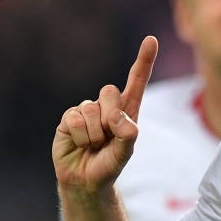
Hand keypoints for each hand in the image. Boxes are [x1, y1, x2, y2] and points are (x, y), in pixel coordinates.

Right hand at [53, 36, 157, 192]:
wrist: (85, 181)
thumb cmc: (108, 165)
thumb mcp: (124, 153)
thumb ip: (127, 136)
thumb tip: (120, 119)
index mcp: (127, 111)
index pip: (136, 82)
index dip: (144, 61)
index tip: (151, 40)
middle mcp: (106, 107)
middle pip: (110, 91)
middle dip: (111, 117)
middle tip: (107, 138)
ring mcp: (86, 111)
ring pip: (92, 110)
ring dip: (94, 134)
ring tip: (93, 145)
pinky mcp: (69, 118)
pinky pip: (76, 119)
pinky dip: (80, 136)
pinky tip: (79, 144)